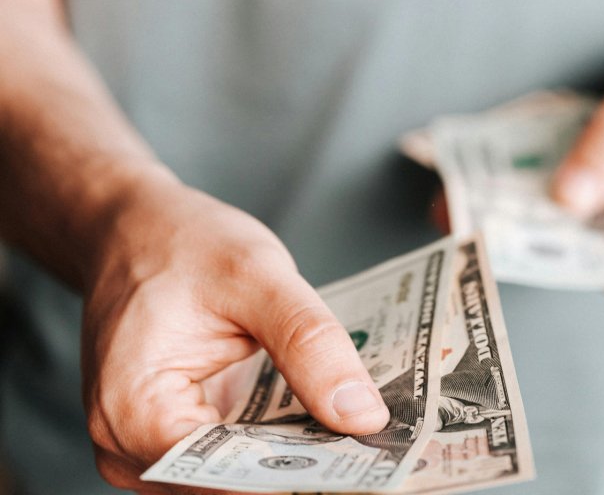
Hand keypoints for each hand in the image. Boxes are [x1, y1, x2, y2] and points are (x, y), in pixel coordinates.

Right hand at [81, 172, 388, 492]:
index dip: (302, 476)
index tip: (371, 466)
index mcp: (133, 413)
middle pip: (232, 485)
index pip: (227, 481)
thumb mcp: (257, 275)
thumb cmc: (183, 242)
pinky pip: (232, 454)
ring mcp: (149, 446)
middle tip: (381, 446)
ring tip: (360, 429)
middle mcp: (129, 447)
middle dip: (308, 465)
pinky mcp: (176, 433)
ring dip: (298, 455)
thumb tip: (362, 415)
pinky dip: (278, 438)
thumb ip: (309, 342)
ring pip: (236, 477)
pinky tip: (323, 415)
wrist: (140, 228)